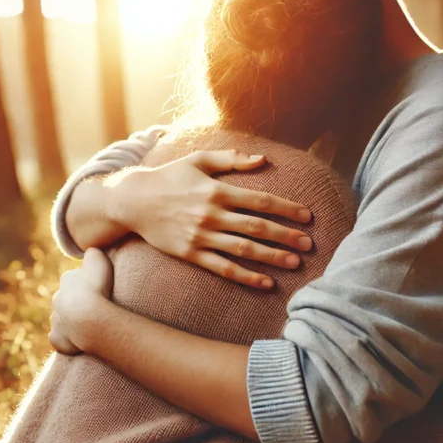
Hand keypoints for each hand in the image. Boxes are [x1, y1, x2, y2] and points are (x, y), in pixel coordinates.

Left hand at [49, 249, 113, 354]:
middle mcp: (58, 299)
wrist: (88, 317)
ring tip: (89, 325)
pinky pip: (60, 338)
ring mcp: (56, 320)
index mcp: (66, 280)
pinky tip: (77, 340)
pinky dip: (66, 339)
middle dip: (76, 302)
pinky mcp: (58, 338)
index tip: (98, 287)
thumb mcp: (98, 260)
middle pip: (66, 299)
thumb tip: (90, 252)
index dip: (87, 283)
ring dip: (72, 321)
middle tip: (95, 307)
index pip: (75, 278)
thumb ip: (93, 253)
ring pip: (62, 319)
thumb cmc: (96, 287)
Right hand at [112, 150, 313, 288]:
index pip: (260, 201)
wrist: (132, 201)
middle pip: (257, 227)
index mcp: (217, 191)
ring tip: (296, 262)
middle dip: (287, 235)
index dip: (287, 208)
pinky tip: (266, 283)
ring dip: (272, 257)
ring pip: (244, 249)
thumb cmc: (169, 177)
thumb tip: (263, 159)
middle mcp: (211, 215)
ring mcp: (201, 237)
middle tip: (310, 244)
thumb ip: (231, 159)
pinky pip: (223, 268)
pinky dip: (246, 277)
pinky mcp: (191, 254)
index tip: (307, 216)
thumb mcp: (198, 160)